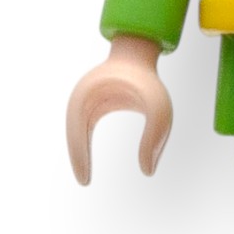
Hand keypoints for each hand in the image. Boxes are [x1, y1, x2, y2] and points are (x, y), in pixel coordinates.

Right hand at [66, 35, 172, 184]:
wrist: (138, 51)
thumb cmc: (148, 80)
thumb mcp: (159, 109)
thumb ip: (156, 138)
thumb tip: (148, 171)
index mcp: (90, 97)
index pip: (78, 135)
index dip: (80, 158)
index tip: (85, 180)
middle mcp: (82, 98)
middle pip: (73, 135)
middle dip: (78, 159)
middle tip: (84, 182)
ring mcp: (85, 100)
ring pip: (76, 132)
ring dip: (79, 152)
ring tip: (85, 176)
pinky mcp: (92, 103)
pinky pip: (83, 128)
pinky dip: (83, 145)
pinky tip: (88, 160)